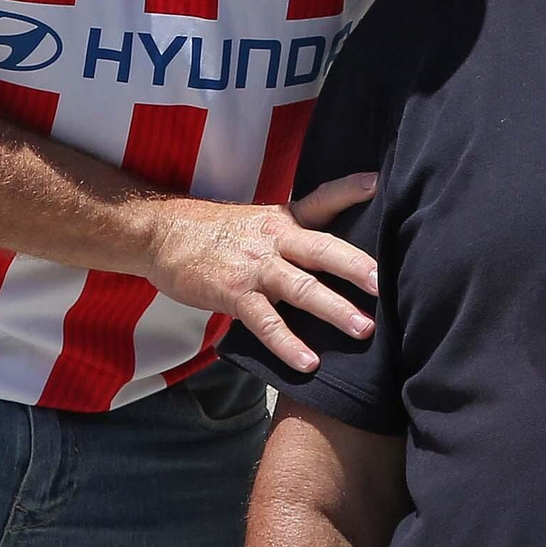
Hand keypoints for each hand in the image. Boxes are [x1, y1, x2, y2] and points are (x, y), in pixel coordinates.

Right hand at [144, 173, 379, 372]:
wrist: (162, 233)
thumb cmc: (213, 233)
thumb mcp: (256, 221)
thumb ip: (291, 235)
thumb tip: (327, 254)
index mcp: (282, 219)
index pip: (321, 200)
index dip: (349, 191)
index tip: (377, 184)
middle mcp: (274, 238)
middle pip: (322, 249)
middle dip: (355, 266)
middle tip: (383, 283)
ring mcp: (255, 266)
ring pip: (301, 288)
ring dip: (334, 309)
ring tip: (362, 329)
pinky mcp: (234, 293)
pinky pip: (266, 322)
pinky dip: (288, 343)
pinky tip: (308, 362)